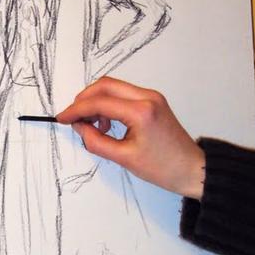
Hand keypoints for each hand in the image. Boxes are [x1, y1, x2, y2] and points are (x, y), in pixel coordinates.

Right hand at [56, 77, 205, 199]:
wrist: (192, 169)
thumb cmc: (162, 168)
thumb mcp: (124, 158)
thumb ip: (96, 141)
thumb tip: (78, 127)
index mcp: (141, 111)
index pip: (100, 102)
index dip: (76, 110)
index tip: (62, 118)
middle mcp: (147, 97)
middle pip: (105, 85)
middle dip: (84, 99)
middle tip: (73, 118)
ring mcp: (151, 96)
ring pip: (114, 87)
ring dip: (97, 101)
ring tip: (92, 125)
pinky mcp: (152, 101)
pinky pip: (123, 95)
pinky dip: (109, 104)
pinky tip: (106, 123)